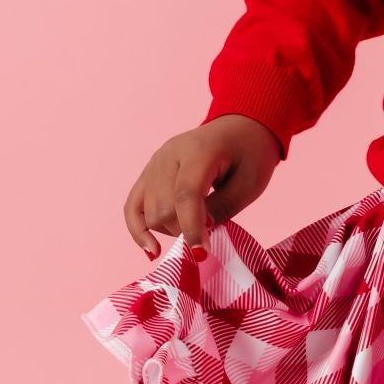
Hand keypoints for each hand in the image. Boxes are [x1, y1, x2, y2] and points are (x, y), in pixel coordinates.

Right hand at [123, 115, 281, 256]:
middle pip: (163, 207)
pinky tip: (152, 249)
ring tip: (193, 230)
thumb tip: (195, 235)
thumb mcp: (249, 184)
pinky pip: (133, 207)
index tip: (201, 254)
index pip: (186, 194)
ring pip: (148, 211)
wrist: (241, 129)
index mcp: (199, 149)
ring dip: (169, 230)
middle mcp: (169, 154)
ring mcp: (155, 162)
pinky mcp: (149, 173)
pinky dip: (139, 230)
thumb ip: (221, 208)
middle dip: (184, 230)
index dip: (191, 227)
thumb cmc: (250, 155)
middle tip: (209, 236)